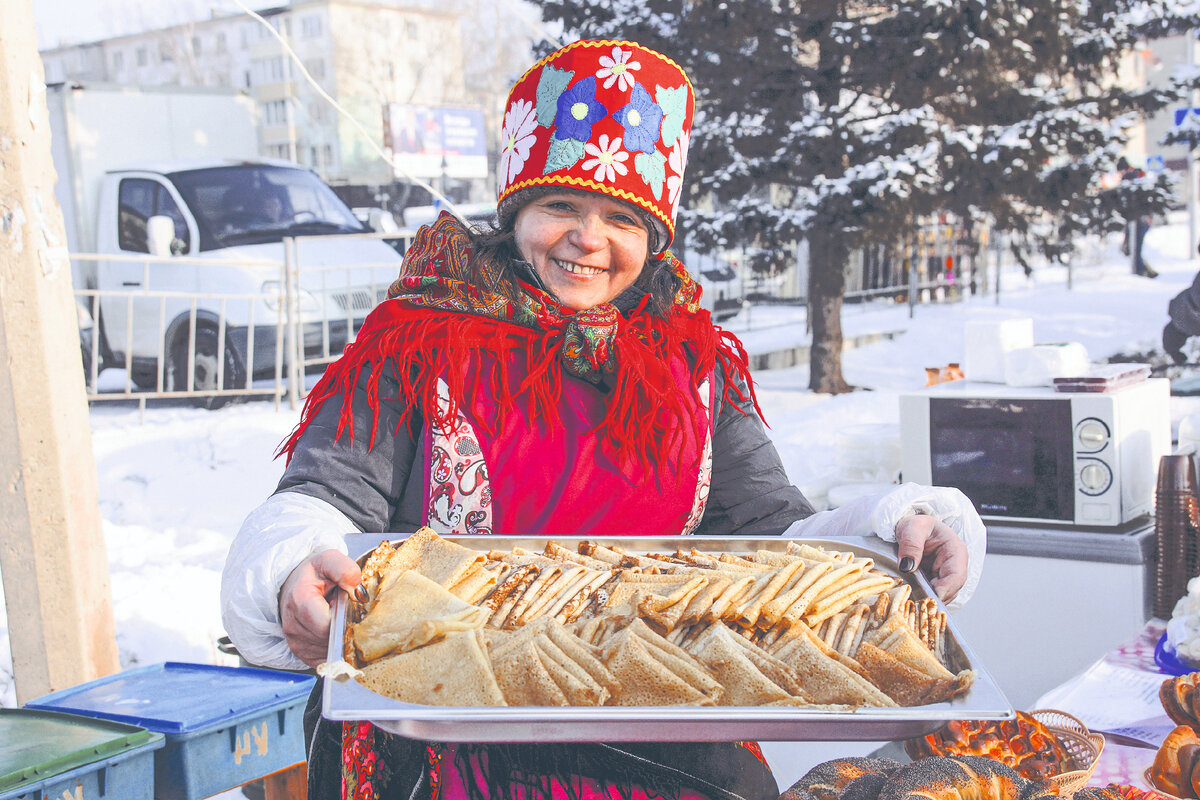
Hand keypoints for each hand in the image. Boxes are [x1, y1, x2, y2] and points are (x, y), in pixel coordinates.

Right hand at [279, 549, 361, 667]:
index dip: (344, 618)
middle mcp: (293, 626)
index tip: (347, 606)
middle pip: (330, 640)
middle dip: (344, 629)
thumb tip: (357, 590)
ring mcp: (296, 643)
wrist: (294, 583)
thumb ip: (345, 570)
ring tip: (336, 620)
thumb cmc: (314, 573)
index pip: (328, 625)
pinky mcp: (301, 653)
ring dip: (339, 639)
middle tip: (344, 612)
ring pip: (329, 652)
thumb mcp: (329, 560)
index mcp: (300, 601)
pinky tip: (334, 633)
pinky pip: (325, 660)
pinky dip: (334, 649)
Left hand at [894, 514, 967, 605]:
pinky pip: (932, 594)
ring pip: (941, 595)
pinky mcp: (934, 582)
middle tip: (915, 602)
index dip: (945, 589)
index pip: (957, 576)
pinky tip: (910, 598)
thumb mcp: (912, 528)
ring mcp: (944, 575)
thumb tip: (907, 567)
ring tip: (911, 600)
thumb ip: (911, 545)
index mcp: (955, 551)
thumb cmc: (915, 524)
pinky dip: (922, 598)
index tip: (929, 596)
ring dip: (928, 599)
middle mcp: (953, 566)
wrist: (910, 527)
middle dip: (934, 597)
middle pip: (950, 590)